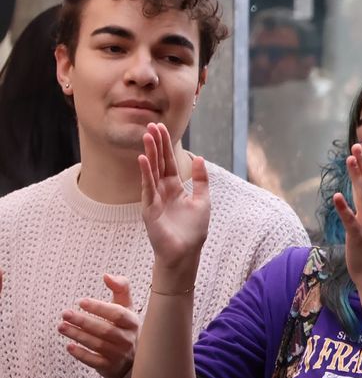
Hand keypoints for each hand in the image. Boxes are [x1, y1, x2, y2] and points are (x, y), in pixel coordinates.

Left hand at [59, 274, 139, 377]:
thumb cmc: (125, 328)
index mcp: (132, 322)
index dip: (100, 308)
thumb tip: (107, 275)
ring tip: (61, 327)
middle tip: (65, 313)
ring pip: (98, 345)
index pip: (118, 314)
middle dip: (84, 321)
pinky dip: (82, 354)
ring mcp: (119, 354)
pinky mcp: (110, 367)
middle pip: (106, 330)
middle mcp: (128, 339)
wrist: (135, 358)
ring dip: (78, 335)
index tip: (81, 302)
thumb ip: (120, 289)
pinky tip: (69, 346)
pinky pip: (95, 362)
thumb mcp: (127, 307)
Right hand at [138, 122, 208, 285]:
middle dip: (155, 144)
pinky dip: (145, 173)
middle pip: (158, 163)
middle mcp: (162, 191)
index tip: (161, 127)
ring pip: (151, 171)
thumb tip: (199, 158)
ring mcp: (154, 198)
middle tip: (151, 125)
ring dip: (149, 153)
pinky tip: (143, 159)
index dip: (165, 146)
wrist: (186, 252)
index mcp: (174, 188)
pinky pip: (147, 188)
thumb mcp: (202, 200)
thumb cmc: (193, 230)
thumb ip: (201, 180)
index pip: (168, 162)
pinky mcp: (149, 209)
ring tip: (147, 136)